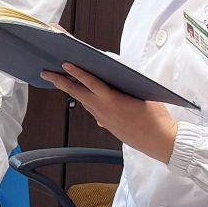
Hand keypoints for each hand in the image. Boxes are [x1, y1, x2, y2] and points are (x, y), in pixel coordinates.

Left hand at [42, 64, 177, 162]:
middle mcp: (104, 110)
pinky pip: (93, 110)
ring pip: (84, 101)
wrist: (161, 142)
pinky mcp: (107, 126)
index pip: (91, 83)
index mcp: (113, 100)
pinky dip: (86, 100)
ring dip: (71, 90)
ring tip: (58, 80)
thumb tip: (110, 84)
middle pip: (77, 93)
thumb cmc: (156, 117)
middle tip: (45, 73)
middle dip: (60, 82)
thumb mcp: (142, 95)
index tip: (64, 64)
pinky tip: (82, 94)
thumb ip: (124, 88)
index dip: (77, 73)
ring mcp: (103, 120)